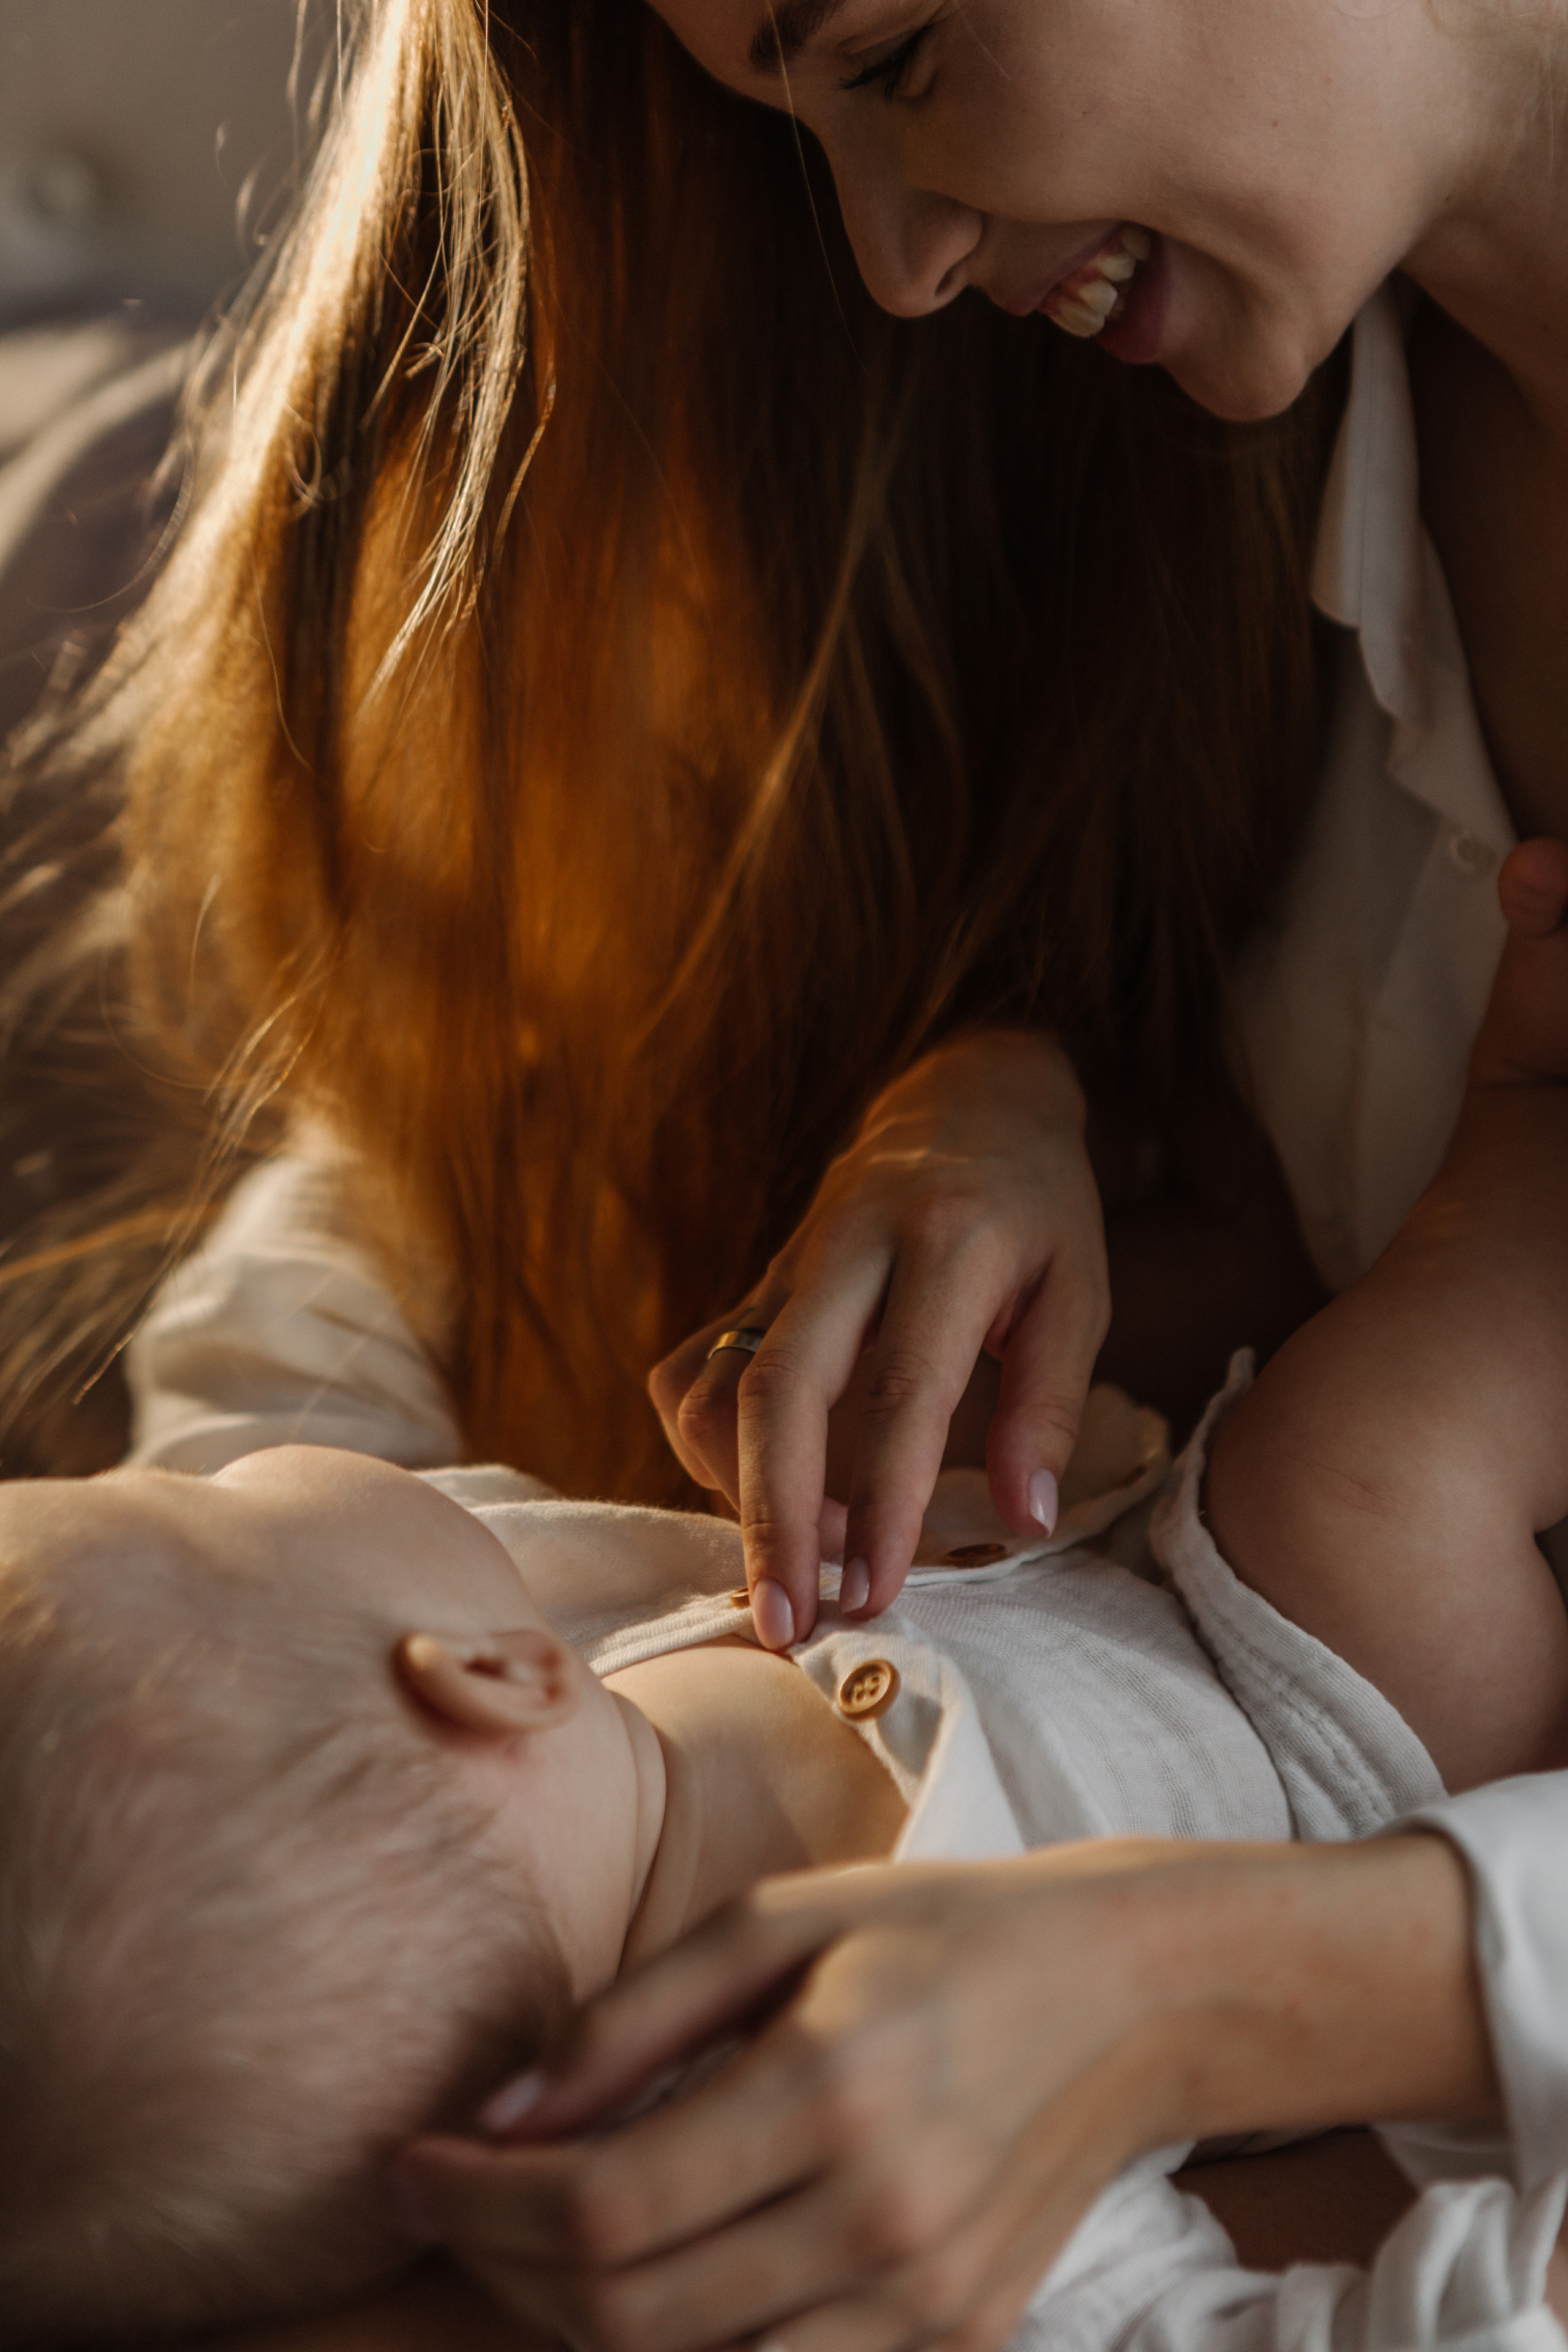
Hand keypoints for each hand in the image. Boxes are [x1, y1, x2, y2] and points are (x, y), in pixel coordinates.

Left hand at [394, 1836, 1493, 2351]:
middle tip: (450, 2203)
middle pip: (625, 2318)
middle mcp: (880, 2221)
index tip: (409, 2163)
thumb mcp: (776, 1921)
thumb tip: (498, 2117)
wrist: (1127, 1996)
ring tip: (537, 2235)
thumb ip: (629, 2018)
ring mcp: (925, 2306)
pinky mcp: (957, 2343)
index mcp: (830, 2089)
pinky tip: (651, 2265)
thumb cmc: (937, 1930)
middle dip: (500, 2268)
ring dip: (579, 2321)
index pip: (600, 2206)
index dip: (475, 2202)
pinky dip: (687, 2344)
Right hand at [649, 1028, 1108, 1645]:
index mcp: (948, 1243)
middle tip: (785, 1623)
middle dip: (773, 1520)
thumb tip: (1023, 1520)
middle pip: (777, 1392)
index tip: (875, 1596)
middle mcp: (850, 1247)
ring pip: (715, 1385)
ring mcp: (787, 1265)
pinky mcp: (750, 1283)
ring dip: (739, 1492)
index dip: (883, 1502)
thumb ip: (1050, 1405)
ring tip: (802, 1562)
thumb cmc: (1037, 1210)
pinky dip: (706, 1449)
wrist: (966, 1101)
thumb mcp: (1082, 1290)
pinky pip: (690, 1370)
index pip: (902, 1390)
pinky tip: (763, 1489)